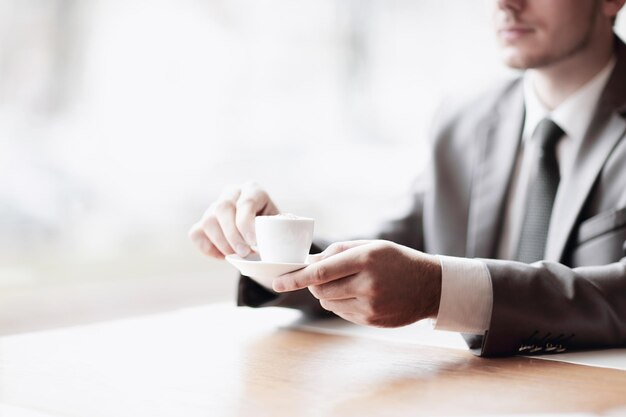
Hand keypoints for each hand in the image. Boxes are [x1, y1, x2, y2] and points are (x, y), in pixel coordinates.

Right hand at [188, 182, 278, 258]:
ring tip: (237, 256)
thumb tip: (268, 239)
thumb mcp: (278, 227)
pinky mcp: (202, 222)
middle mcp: (232, 193)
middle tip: (244, 253)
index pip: (245, 202)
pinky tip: (223, 256)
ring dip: (222, 243)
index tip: (253, 242)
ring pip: (208, 221)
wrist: (263, 238)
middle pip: (223, 208)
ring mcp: (214, 206)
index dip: (246, 223)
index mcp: (253, 190)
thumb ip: (274, 229)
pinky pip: (196, 234)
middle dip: (232, 234)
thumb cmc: (273, 231)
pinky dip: (208, 248)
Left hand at [273, 240, 441, 326]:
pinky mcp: (371, 321)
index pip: (321, 272)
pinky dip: (341, 303)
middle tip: (321, 277)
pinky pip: (341, 313)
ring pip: (328, 303)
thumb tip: (308, 263)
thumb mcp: (370, 245)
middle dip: (313, 284)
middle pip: (320, 290)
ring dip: (328, 294)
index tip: (277, 282)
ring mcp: (370, 306)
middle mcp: (367, 284)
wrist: (429, 286)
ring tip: (349, 283)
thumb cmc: (396, 260)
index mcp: (365, 259)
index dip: (296, 278)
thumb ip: (337, 252)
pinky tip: (360, 295)